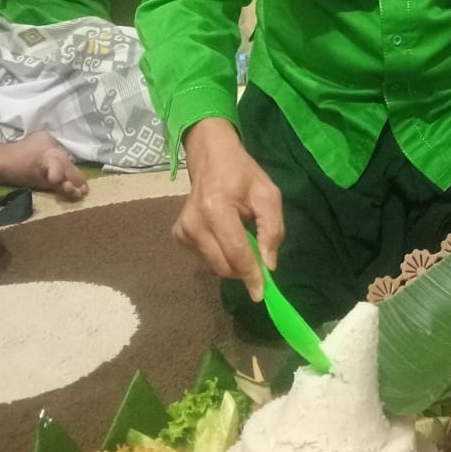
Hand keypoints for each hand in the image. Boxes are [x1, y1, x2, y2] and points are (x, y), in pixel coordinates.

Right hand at [173, 118, 283, 300]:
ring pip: (214, 264)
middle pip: (223, 265)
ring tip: (241, 234)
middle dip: (244, 269)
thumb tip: (268, 265)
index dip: (250, 275)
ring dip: (233, 260)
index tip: (261, 293)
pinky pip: (206, 257)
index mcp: (216, 209)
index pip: (235, 253)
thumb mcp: (268, 195)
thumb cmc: (243, 174)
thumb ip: (272, 229)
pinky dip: (221, 253)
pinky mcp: (178, 235)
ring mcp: (182, 231)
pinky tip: (225, 233)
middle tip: (260, 257)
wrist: (211, 157)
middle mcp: (193, 223)